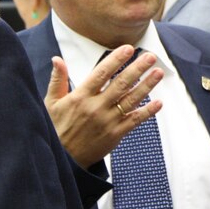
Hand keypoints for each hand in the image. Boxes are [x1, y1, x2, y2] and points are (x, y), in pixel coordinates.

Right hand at [44, 45, 163, 166]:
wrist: (63, 159)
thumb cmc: (56, 128)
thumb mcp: (51, 103)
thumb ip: (57, 80)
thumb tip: (57, 59)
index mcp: (80, 96)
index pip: (101, 73)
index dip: (116, 59)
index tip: (128, 48)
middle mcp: (96, 107)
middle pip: (121, 84)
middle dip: (137, 68)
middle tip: (151, 57)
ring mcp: (107, 121)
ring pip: (131, 100)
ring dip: (147, 86)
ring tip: (158, 73)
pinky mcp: (115, 134)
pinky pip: (134, 120)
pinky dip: (147, 112)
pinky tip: (158, 103)